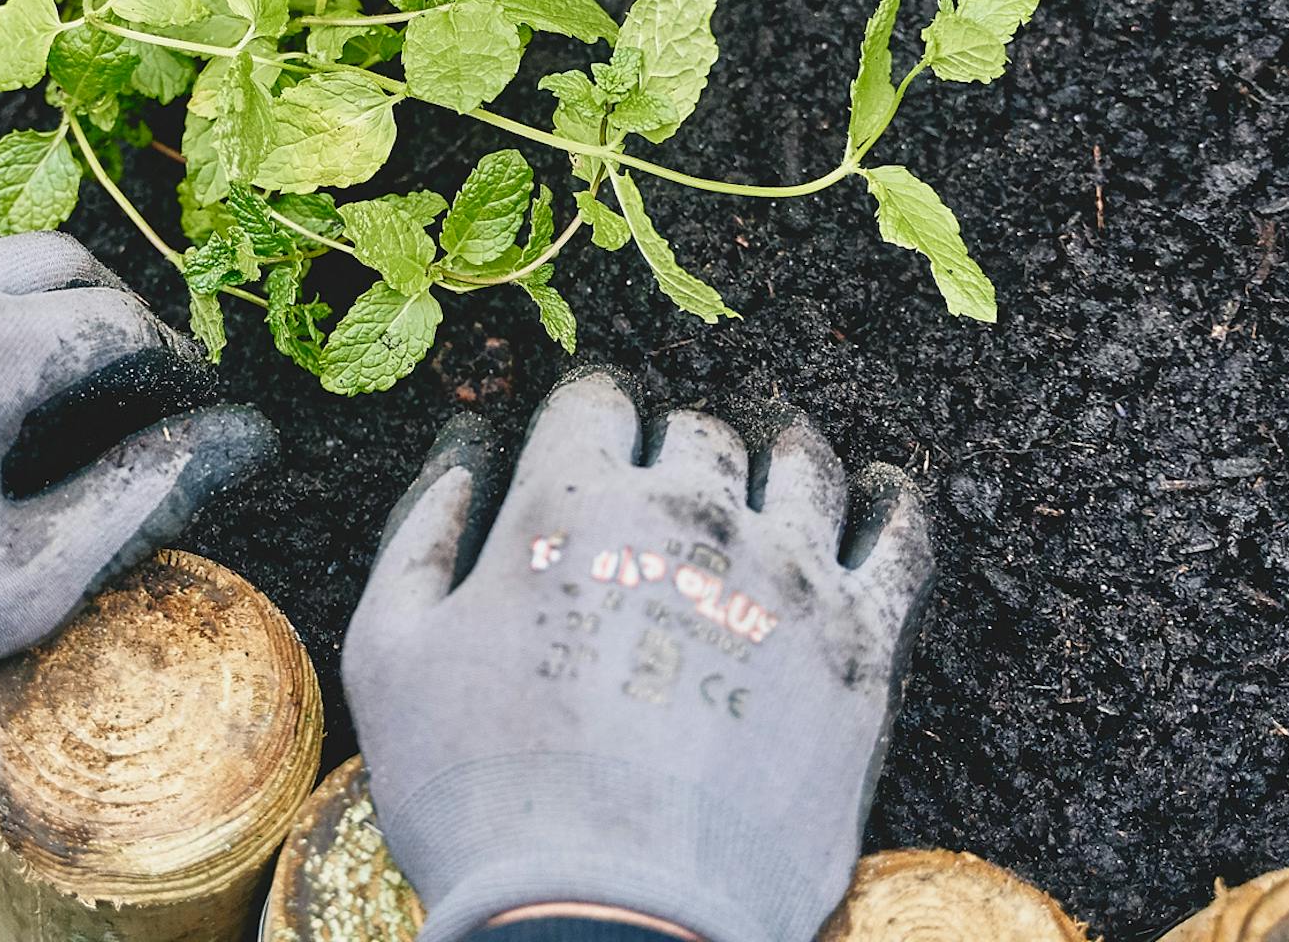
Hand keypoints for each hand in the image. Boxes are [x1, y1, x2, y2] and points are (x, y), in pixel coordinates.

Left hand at [0, 225, 272, 790]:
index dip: (171, 359)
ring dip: (27, 287)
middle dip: (110, 309)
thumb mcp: (21, 579)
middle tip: (129, 377)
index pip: (115, 322)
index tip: (191, 398)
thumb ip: (142, 495)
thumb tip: (240, 439)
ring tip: (42, 359)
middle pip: (55, 258)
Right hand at [343, 371, 932, 941]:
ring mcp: (784, 573)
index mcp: (573, 500)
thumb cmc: (480, 796)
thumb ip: (421, 530)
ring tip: (774, 466)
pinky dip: (890, 502)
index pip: (597, 399)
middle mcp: (687, 510)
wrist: (606, 925)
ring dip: (777, 455)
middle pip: (696, 432)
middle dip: (674, 449)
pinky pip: (899, 537)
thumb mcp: (389, 652)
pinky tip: (879, 493)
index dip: (589, 415)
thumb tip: (463, 450)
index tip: (590, 440)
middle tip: (665, 488)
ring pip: (797, 463)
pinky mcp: (858, 645)